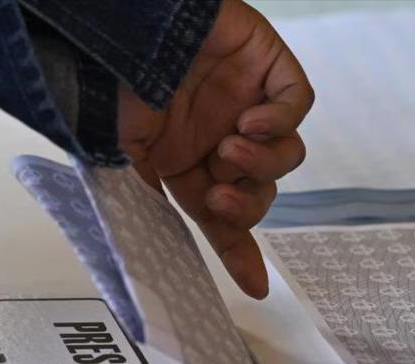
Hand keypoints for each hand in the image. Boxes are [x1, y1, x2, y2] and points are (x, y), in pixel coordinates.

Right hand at [119, 0, 313, 298]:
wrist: (123, 23)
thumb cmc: (118, 78)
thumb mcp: (125, 154)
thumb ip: (146, 198)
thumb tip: (151, 249)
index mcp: (192, 163)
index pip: (225, 217)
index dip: (241, 252)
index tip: (255, 286)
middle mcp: (224, 137)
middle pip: (260, 192)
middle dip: (246, 204)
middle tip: (219, 193)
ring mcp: (250, 102)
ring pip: (286, 155)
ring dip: (262, 164)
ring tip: (230, 148)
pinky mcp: (268, 66)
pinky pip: (296, 102)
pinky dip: (279, 120)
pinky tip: (251, 121)